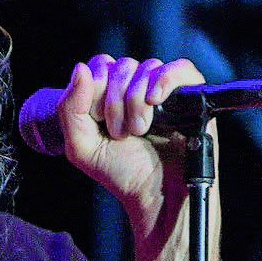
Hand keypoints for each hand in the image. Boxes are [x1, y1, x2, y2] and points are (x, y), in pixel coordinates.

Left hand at [55, 54, 210, 223]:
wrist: (156, 195)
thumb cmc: (122, 173)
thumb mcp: (81, 146)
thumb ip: (70, 108)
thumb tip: (81, 69)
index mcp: (112, 95)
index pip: (101, 66)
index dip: (97, 91)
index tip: (102, 124)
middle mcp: (138, 88)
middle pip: (122, 66)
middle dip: (115, 102)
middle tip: (121, 133)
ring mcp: (165, 91)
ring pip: (147, 68)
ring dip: (137, 102)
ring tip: (140, 131)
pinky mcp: (191, 95)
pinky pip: (179, 68)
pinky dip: (164, 80)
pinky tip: (156, 101)